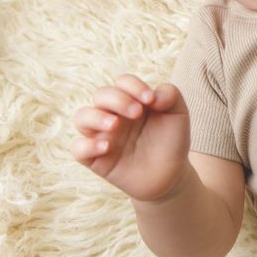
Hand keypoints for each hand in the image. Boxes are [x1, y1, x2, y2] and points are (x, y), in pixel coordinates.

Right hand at [71, 74, 190, 202]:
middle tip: (137, 113)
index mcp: (131, 100)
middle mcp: (113, 114)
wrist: (170, 174)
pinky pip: (78, 149)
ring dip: (96, 117)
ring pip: (82, 117)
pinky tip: (107, 147)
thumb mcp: (178, 113)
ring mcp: (102, 135)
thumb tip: (153, 95)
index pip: (122, 82)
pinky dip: (87, 145)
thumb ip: (171, 95)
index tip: (151, 100)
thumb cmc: (171, 139)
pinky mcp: (96, 158)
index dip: (133, 86)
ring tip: (115, 125)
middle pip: (101, 95)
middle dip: (118, 100)